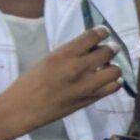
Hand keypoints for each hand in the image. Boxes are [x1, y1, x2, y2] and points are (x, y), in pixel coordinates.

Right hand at [3, 30, 122, 128]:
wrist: (24, 108)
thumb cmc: (30, 82)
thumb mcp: (48, 60)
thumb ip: (69, 54)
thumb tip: (89, 49)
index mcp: (64, 54)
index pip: (92, 37)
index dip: (102, 32)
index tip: (104, 31)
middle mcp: (79, 67)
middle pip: (108, 52)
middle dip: (111, 48)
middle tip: (110, 49)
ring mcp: (87, 84)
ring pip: (115, 70)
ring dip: (113, 66)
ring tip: (107, 67)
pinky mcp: (91, 98)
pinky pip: (113, 88)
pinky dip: (114, 82)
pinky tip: (108, 81)